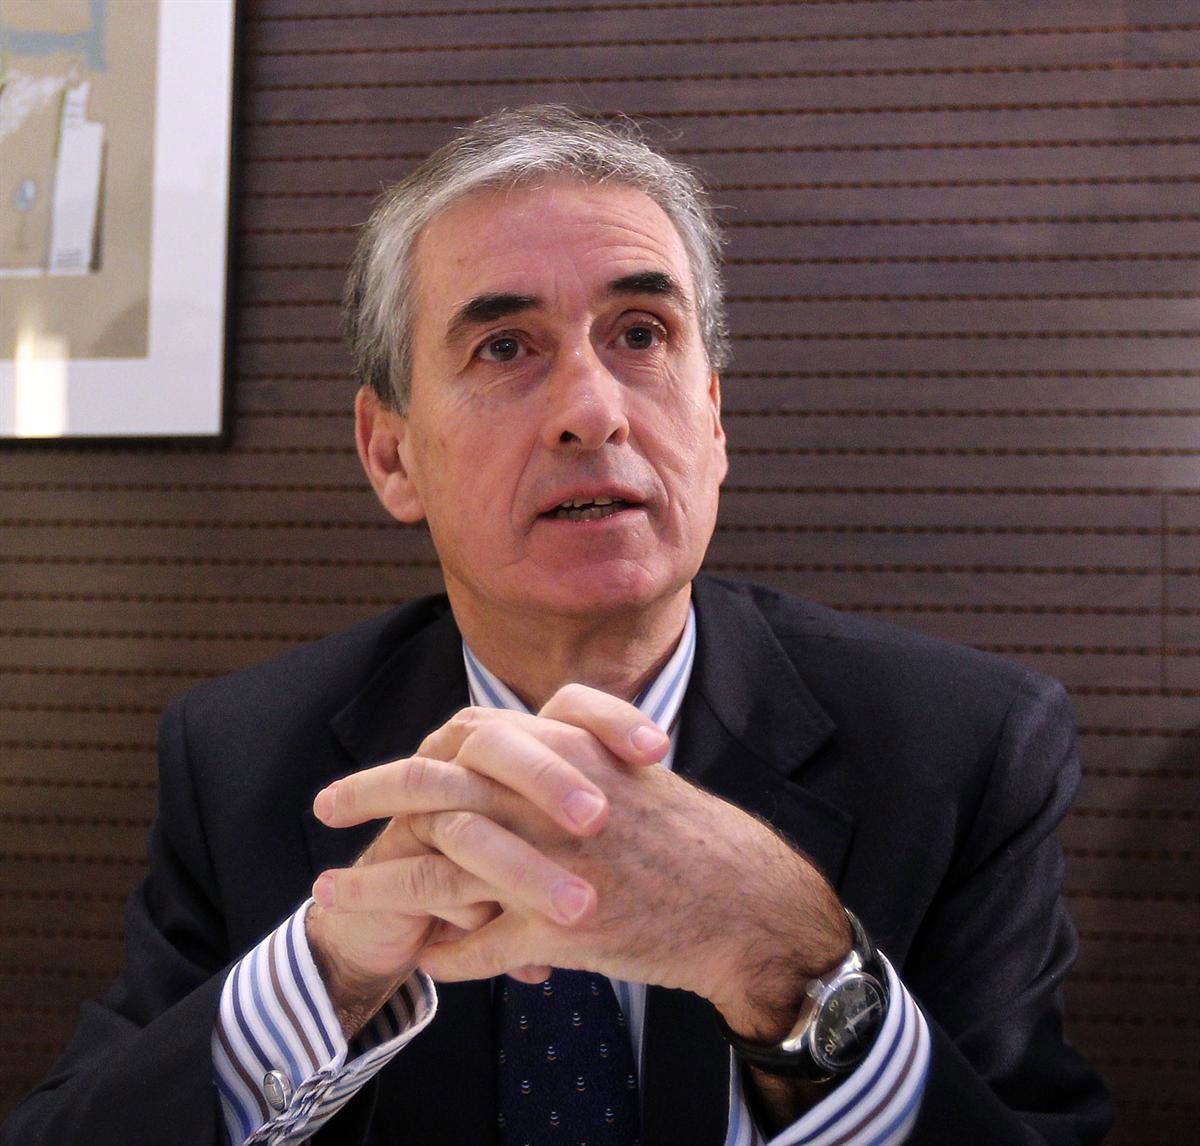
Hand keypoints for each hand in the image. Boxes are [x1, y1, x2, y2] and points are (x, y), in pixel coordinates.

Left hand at [319, 684, 849, 1043]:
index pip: (464, 737)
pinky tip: (424, 962)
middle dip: (369, 791)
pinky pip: (478, 945)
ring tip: (327, 900)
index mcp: (564, 753)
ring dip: (376, 887)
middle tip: (326, 805)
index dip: (407, 754)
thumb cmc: (688, 835)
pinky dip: (446, 955)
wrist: (744, 899)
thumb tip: (513, 757)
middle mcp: (548, 798)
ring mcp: (549, 862)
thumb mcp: (625, 773)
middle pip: (434, 784)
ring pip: (437, 870)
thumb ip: (566, 759)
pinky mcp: (560, 927)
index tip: (370, 772)